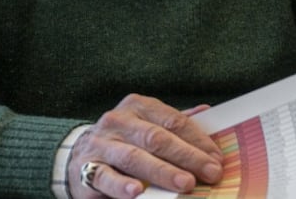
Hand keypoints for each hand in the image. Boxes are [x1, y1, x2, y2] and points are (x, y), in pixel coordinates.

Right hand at [68, 96, 221, 198]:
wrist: (79, 155)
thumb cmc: (125, 141)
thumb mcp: (148, 125)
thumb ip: (175, 122)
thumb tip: (207, 111)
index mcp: (138, 106)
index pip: (173, 121)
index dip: (198, 140)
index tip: (216, 158)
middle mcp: (118, 121)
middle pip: (157, 138)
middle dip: (187, 156)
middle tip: (209, 172)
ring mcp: (101, 144)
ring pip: (134, 157)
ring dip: (162, 172)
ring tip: (185, 183)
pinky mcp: (87, 168)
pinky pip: (106, 177)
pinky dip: (122, 185)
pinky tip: (138, 191)